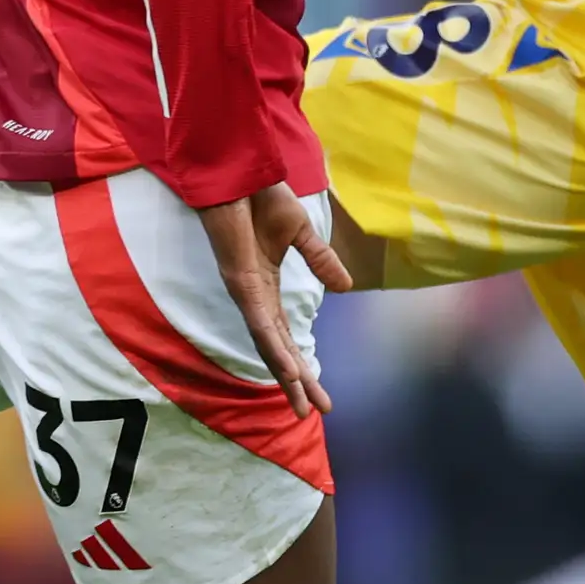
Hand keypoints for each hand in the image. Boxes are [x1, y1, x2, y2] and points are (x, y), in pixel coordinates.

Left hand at [198, 183, 349, 416]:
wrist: (239, 171)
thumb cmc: (260, 196)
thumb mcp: (301, 233)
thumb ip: (319, 260)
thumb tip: (345, 289)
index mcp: (267, 288)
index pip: (287, 336)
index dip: (303, 364)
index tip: (320, 392)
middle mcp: (254, 298)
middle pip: (278, 350)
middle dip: (297, 382)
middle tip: (316, 412)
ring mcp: (245, 293)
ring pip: (267, 344)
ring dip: (286, 375)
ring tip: (301, 404)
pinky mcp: (239, 282)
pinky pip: (259, 323)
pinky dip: (274, 348)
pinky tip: (288, 370)